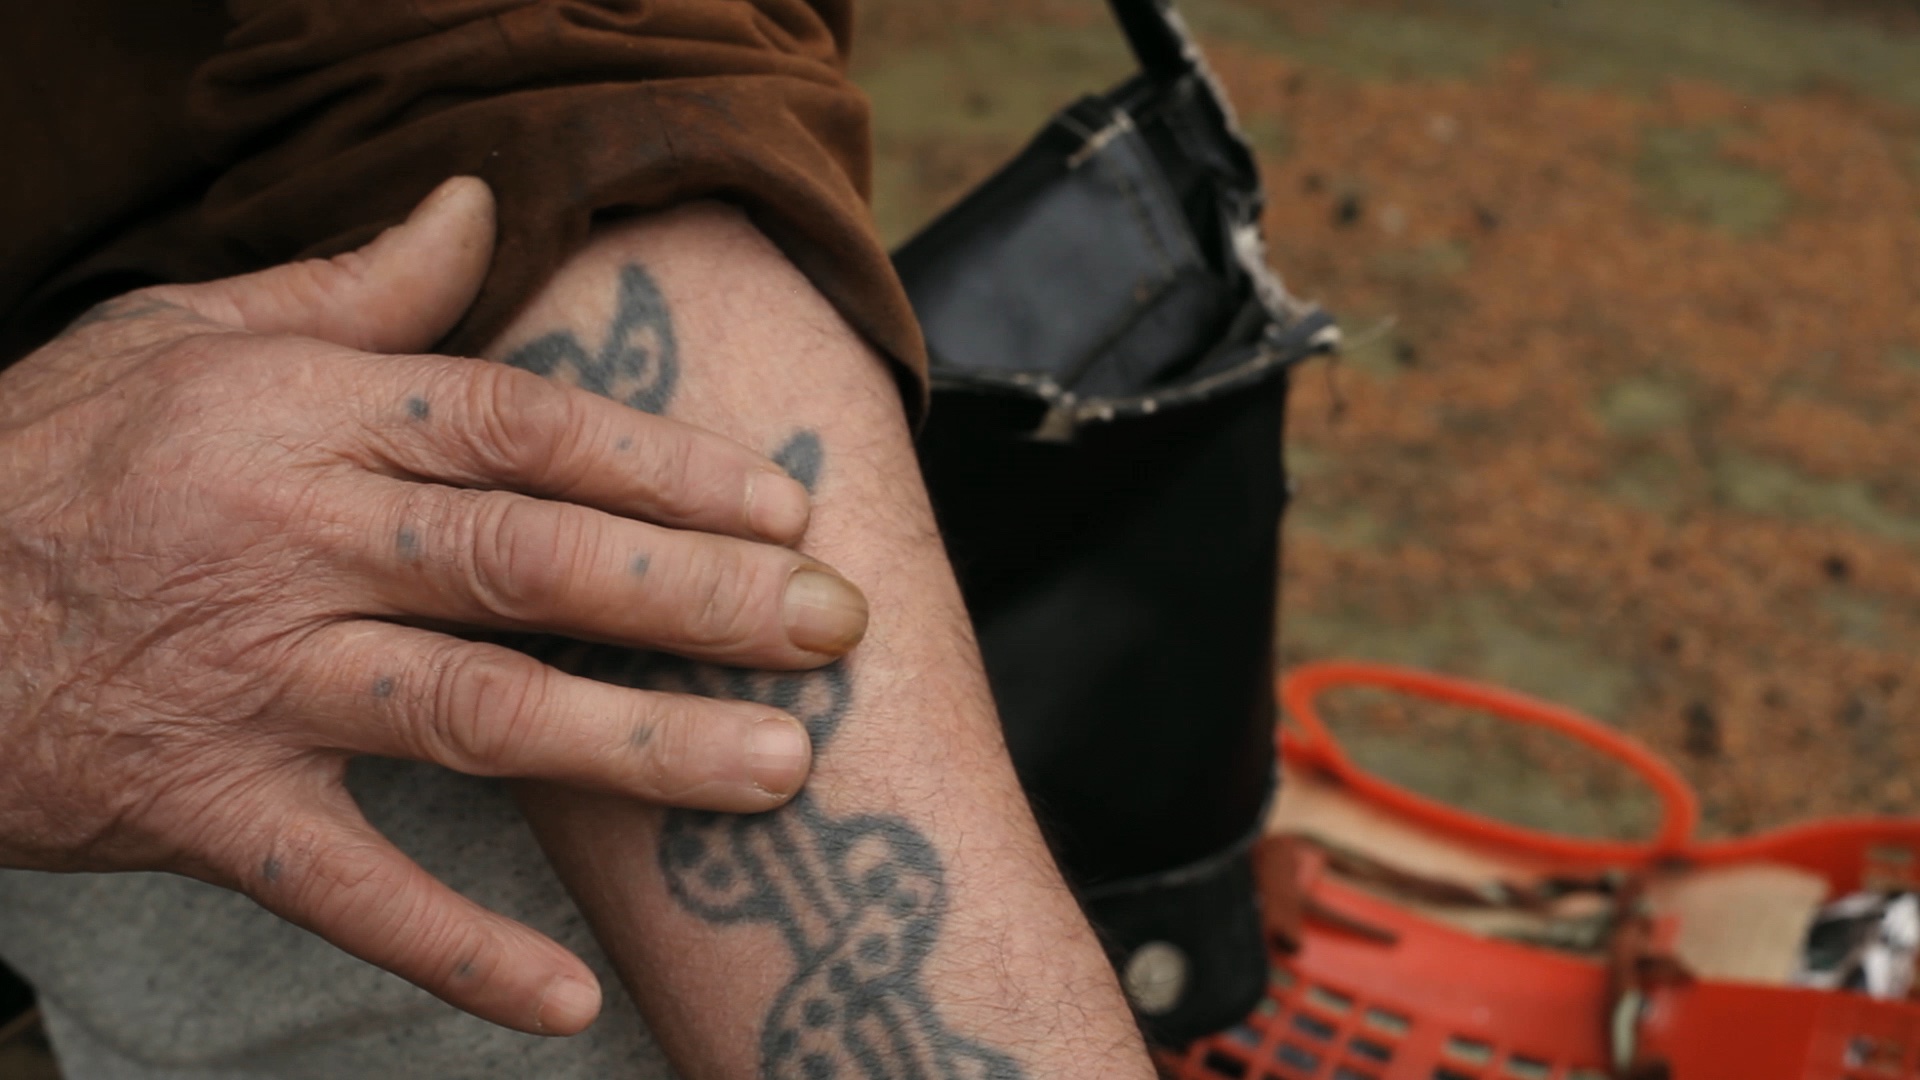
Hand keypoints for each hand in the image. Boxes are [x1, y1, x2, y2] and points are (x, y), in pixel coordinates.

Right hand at [0, 179, 867, 1033]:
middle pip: (529, 564)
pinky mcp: (207, 808)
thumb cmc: (50, 457)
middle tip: (833, 628)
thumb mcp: (182, 334)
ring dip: (636, 747)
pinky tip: (566, 1000)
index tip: (785, 504)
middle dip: (695, 596)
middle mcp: (292, 542)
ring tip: (777, 769)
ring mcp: (253, 682)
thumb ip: (350, 290)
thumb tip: (474, 209)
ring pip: (475, 712)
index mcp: (303, 417)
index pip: (522, 431)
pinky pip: (350, 887)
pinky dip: (458, 949)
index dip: (663, 467)